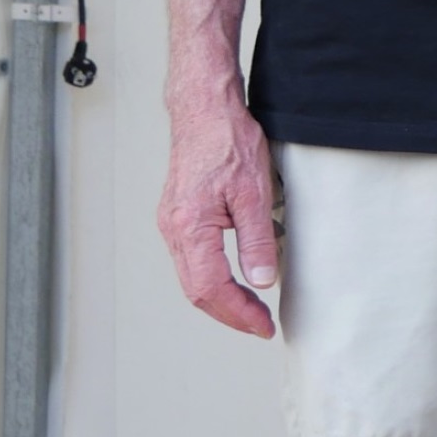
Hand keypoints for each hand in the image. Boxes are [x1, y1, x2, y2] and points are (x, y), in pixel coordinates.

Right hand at [157, 86, 279, 337]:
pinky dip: (214, 278)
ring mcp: (172, 223)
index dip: (239, 313)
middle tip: (261, 326)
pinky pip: (192, 260)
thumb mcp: (254, 193)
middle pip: (197, 290)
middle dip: (230, 313)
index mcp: (189, 227)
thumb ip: (257, 240)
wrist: (204, 110)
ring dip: (222, 298)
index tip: (264, 326)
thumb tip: (263, 281)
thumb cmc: (227, 141)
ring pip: (192, 277)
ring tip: (252, 310)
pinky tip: (236, 279)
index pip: (211, 288)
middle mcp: (173, 230)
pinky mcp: (178, 216)